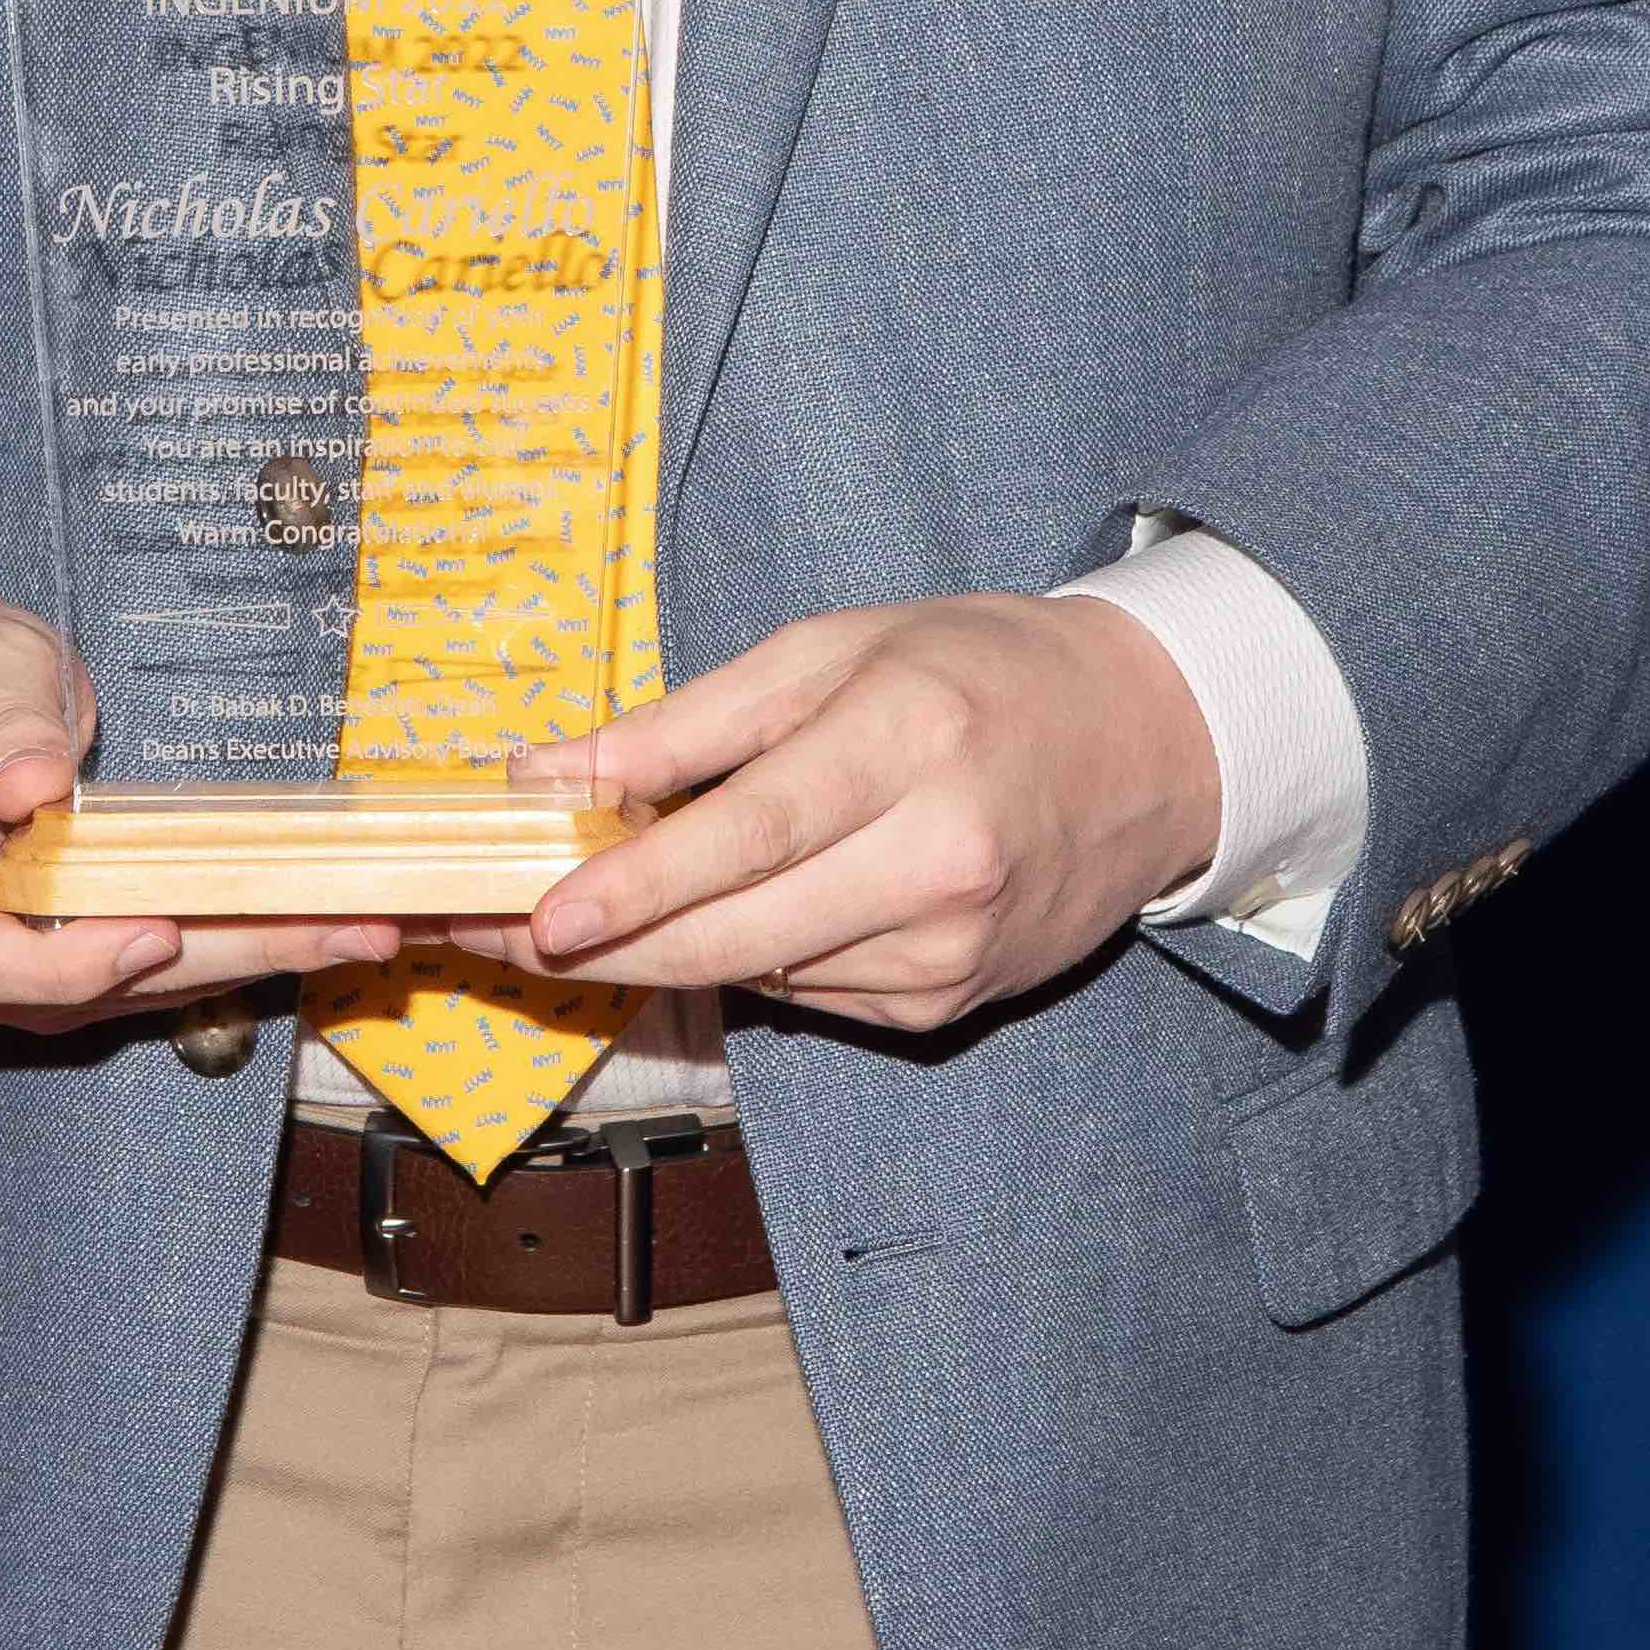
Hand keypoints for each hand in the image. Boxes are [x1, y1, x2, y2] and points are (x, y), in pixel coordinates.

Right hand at [0, 572, 401, 1034]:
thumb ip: (0, 717)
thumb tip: (35, 782)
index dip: (65, 966)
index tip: (156, 929)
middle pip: (65, 993)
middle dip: (217, 961)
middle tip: (344, 931)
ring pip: (112, 992)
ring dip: (239, 960)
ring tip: (360, 928)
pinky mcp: (38, 948)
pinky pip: (127, 966)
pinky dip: (217, 944)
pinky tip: (305, 922)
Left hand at [470, 594, 1222, 1038]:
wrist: (1145, 743)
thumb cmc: (976, 671)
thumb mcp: (832, 649)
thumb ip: (686, 721)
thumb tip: (544, 772)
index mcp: (908, 739)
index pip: (751, 831)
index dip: (638, 883)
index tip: (542, 918)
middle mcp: (941, 855)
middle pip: (740, 931)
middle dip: (612, 945)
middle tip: (505, 938)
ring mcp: (953, 945)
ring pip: (764, 973)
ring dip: (669, 952)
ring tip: (601, 910)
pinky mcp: (954, 1001)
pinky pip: (812, 993)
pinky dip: (756, 956)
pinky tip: (748, 909)